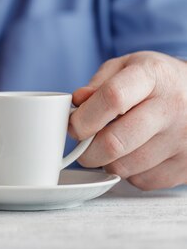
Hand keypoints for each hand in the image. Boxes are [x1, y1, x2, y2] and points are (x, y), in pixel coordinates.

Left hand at [69, 51, 186, 190]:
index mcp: (152, 76)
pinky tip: (136, 155)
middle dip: (87, 151)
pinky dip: (131, 173)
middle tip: (84, 146)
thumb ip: (98, 84)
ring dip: (108, 162)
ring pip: (125, 167)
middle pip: (115, 142)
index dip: (84, 118)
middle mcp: (171, 107)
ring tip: (113, 146)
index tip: (73, 126)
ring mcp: (183, 139)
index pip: (112, 98)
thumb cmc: (158, 81)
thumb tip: (78, 103)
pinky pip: (143, 181)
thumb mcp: (127, 67)